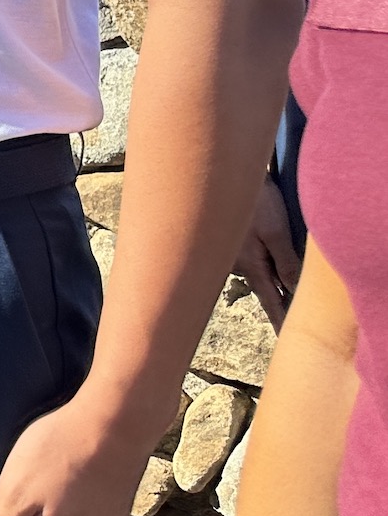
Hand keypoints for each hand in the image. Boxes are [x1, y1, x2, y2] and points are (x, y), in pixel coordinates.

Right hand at [236, 175, 300, 328]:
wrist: (221, 175)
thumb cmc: (253, 201)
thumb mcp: (276, 232)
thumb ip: (287, 263)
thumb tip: (295, 292)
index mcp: (251, 266)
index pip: (271, 301)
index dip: (280, 321)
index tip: (285, 340)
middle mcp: (238, 264)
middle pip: (262, 287)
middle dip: (274, 300)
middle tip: (285, 318)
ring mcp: (230, 253)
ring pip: (255, 270)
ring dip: (266, 274)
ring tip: (274, 280)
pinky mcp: (228, 242)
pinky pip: (247, 258)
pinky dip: (257, 261)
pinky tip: (258, 250)